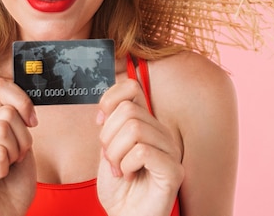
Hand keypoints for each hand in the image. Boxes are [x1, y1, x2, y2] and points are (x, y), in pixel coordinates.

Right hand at [0, 77, 37, 215]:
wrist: (7, 214)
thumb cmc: (13, 183)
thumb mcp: (21, 142)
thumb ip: (15, 117)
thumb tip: (17, 98)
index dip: (22, 100)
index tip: (32, 121)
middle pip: (6, 113)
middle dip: (23, 139)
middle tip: (14, 159)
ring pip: (2, 131)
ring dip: (15, 154)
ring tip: (4, 168)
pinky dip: (5, 169)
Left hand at [96, 79, 183, 215]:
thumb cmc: (118, 186)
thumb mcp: (108, 147)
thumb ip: (110, 124)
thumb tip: (107, 104)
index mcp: (147, 123)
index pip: (131, 87)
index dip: (109, 100)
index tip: (99, 122)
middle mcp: (162, 133)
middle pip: (128, 110)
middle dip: (108, 136)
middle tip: (110, 158)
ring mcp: (170, 150)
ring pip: (134, 129)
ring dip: (115, 153)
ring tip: (119, 169)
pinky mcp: (174, 171)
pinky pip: (142, 151)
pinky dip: (126, 165)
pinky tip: (128, 176)